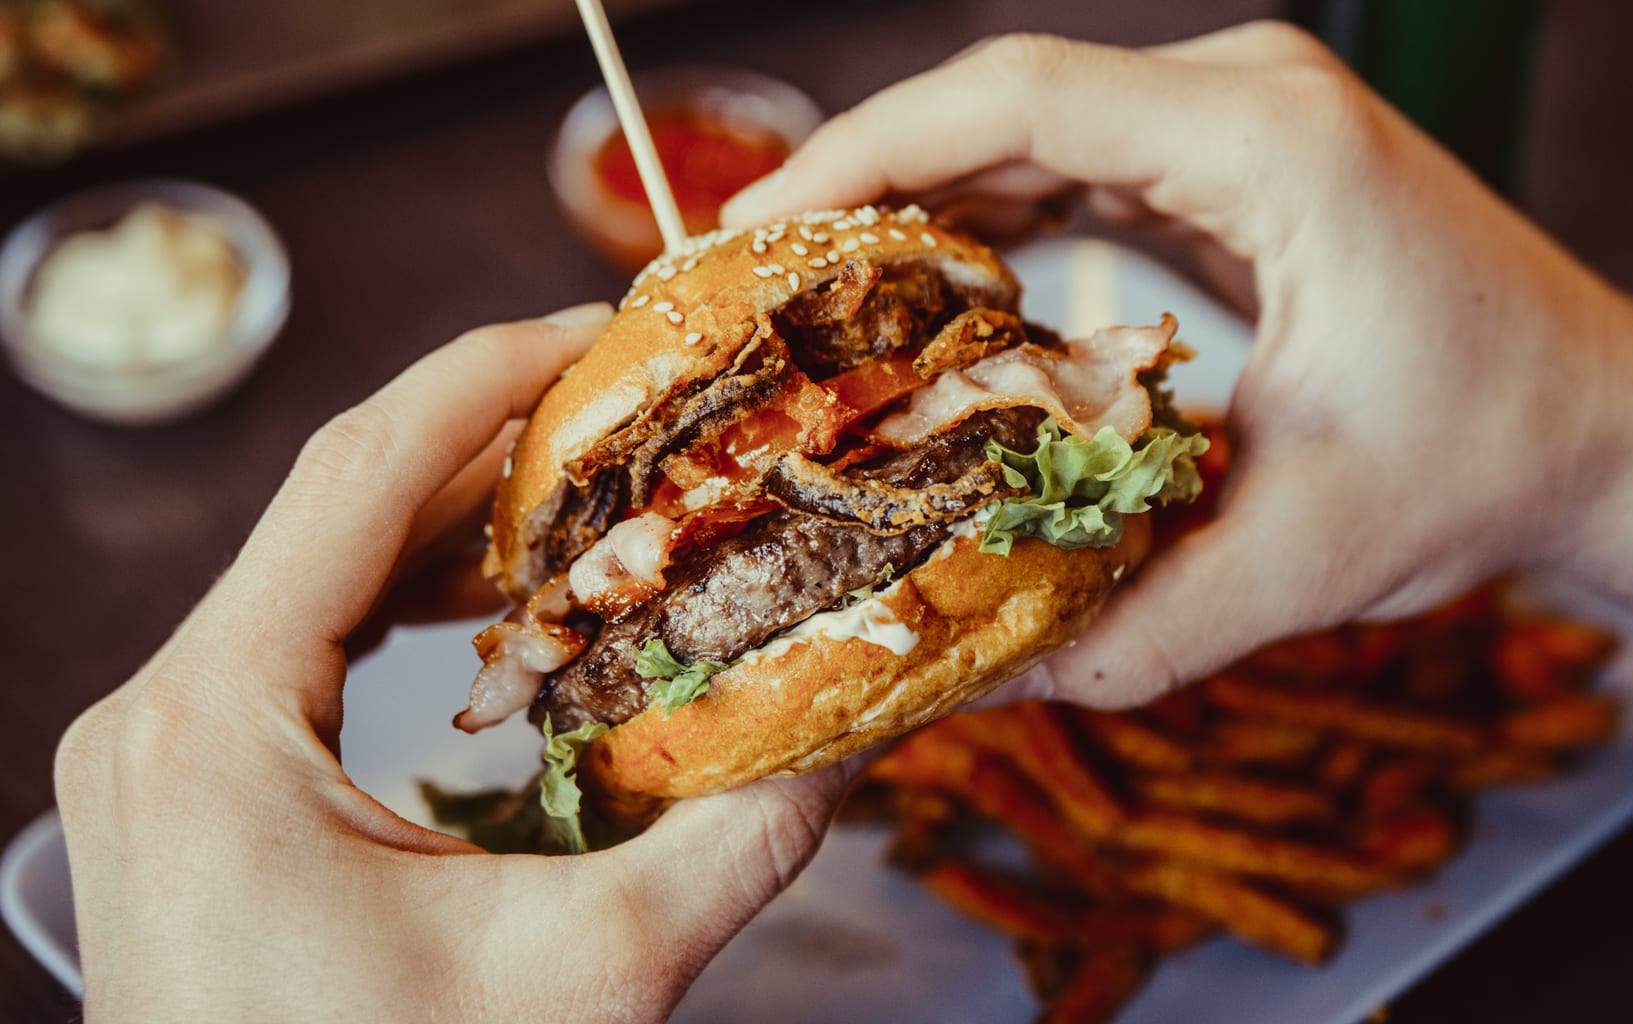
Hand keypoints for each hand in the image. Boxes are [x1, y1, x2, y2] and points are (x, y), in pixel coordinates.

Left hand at [54, 306, 849, 1021]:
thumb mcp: (583, 978)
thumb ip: (737, 846)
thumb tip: (856, 731)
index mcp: (215, 722)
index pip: (358, 473)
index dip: (492, 377)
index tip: (603, 327)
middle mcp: (159, 712)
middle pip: (336, 504)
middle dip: (493, 442)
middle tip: (632, 405)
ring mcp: (158, 750)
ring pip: (314, 567)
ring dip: (451, 518)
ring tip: (588, 488)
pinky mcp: (186, 788)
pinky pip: (296, 639)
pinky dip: (403, 597)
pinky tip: (495, 599)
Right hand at [726, 25, 1632, 704]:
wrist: (1598, 427)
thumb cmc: (1488, 460)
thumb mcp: (1301, 560)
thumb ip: (1126, 626)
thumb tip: (965, 681)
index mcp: (1271, 147)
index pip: (1022, 100)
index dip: (870, 152)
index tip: (761, 230)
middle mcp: (1250, 99)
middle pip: (1005, 101)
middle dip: (866, 184)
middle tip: (753, 282)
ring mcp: (1242, 120)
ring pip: (1032, 128)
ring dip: (918, 199)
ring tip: (810, 293)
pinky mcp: (1232, 162)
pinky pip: (1077, 161)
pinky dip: (988, 217)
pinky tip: (921, 294)